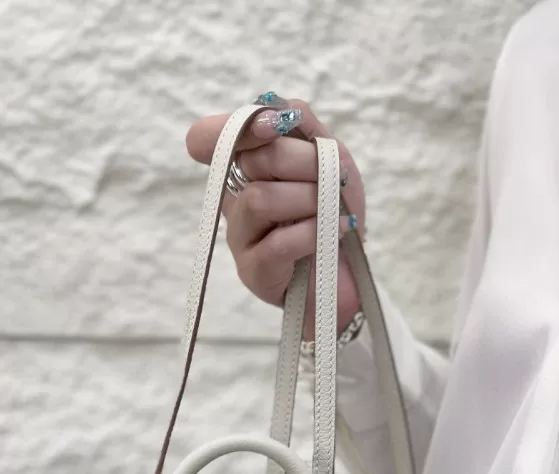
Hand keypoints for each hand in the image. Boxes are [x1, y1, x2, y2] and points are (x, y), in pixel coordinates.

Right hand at [185, 95, 364, 342]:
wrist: (349, 276)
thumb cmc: (336, 216)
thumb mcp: (330, 158)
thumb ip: (302, 124)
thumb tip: (275, 112)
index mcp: (246, 169)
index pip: (209, 137)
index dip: (240, 126)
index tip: (275, 129)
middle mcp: (234, 200)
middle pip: (253, 160)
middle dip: (304, 162)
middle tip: (332, 180)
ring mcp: (239, 238)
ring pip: (260, 199)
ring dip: (308, 199)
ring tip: (332, 212)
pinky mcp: (253, 273)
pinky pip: (278, 242)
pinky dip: (312, 231)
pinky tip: (332, 233)